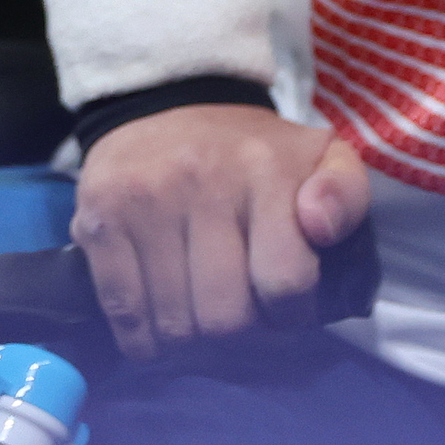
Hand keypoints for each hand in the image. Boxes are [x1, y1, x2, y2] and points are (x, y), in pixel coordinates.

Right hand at [68, 106, 371, 362]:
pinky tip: (159, 320)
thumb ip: (346, 194)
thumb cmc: (254, 152)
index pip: (286, 283)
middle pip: (225, 318)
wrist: (166, 105)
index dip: (291, 313)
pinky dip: (144, 339)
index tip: (284, 303)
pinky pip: (124, 316)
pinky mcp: (98, 221)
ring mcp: (144, 202)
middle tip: (239, 307)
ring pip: (175, 326)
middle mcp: (203, 180)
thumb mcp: (321, 156)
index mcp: (267, 168)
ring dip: (192, 338)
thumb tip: (320, 229)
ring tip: (200, 308)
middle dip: (239, 328)